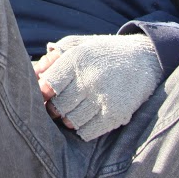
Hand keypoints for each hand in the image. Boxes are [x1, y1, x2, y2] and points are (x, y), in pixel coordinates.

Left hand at [33, 34, 161, 141]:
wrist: (144, 59)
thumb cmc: (103, 53)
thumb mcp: (79, 45)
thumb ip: (54, 58)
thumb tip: (33, 75)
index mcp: (77, 59)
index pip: (48, 85)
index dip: (42, 94)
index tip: (44, 95)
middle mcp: (90, 79)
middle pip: (57, 106)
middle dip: (53, 108)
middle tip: (56, 106)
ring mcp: (103, 99)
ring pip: (70, 121)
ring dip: (67, 119)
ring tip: (72, 110)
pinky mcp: (116, 114)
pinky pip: (87, 132)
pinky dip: (82, 128)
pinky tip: (85, 118)